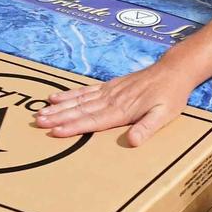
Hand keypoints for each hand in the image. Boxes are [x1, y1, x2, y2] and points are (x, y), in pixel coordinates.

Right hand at [34, 63, 192, 145]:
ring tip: (40, 113)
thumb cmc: (170, 96)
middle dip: (59, 117)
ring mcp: (109, 92)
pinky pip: (86, 91)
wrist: (174, 70)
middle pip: (81, 110)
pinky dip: (70, 94)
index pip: (94, 121)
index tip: (56, 132)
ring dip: (59, 108)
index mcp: (123, 111)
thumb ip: (147, 127)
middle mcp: (112, 100)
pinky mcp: (110, 86)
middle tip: (38, 123)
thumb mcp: (165, 114)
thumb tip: (132, 141)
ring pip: (79, 100)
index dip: (75, 127)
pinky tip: (56, 97)